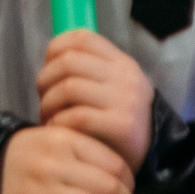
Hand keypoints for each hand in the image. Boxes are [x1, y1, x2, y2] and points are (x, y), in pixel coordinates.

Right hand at [0, 125, 134, 193]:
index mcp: (64, 139)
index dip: (129, 182)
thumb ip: (88, 157)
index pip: (112, 164)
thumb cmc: (34, 156)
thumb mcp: (58, 141)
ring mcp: (39, 188)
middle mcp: (53, 162)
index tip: (130, 192)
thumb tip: (124, 186)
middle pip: (105, 187)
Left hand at [36, 28, 154, 167]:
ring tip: (47, 116)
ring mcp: (125, 100)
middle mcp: (125, 76)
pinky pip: (77, 116)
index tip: (47, 66)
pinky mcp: (122, 125)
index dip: (56, 48)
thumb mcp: (113, 87)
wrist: (152, 155)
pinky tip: (56, 129)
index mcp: (121, 62)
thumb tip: (51, 60)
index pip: (82, 38)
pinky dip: (58, 122)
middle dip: (46, 79)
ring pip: (69, 87)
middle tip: (42, 97)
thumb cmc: (120, 120)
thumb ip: (90, 71)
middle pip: (69, 61)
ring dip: (48, 103)